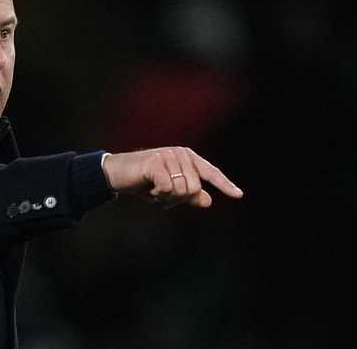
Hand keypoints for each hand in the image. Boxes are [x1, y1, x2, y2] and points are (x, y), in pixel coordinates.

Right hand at [102, 147, 242, 208]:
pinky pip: (167, 188)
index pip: (210, 173)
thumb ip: (188, 196)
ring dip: (165, 197)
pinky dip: (157, 194)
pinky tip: (147, 186)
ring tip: (153, 189)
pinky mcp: (156, 161)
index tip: (238, 195)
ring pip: (181, 190)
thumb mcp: (169, 192)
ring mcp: (169, 155)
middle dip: (176, 199)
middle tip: (160, 193)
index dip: (224, 185)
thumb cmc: (145, 182)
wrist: (118, 174)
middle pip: (193, 189)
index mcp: (188, 158)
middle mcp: (181, 154)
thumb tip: (208, 201)